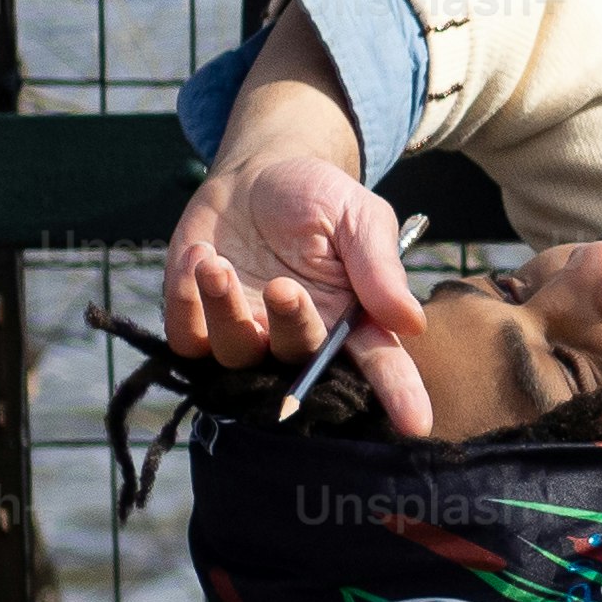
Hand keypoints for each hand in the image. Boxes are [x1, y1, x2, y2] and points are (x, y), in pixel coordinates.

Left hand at [159, 39, 432, 432]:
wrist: (254, 176)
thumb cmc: (318, 198)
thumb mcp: (359, 216)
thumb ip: (379, 266)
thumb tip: (410, 322)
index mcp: (353, 318)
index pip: (381, 364)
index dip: (399, 394)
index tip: (416, 425)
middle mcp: (302, 337)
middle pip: (300, 363)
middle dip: (293, 328)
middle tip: (284, 286)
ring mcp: (249, 334)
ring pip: (235, 356)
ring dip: (225, 313)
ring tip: (217, 263)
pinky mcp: (198, 322)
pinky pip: (186, 339)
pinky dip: (184, 302)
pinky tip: (200, 257)